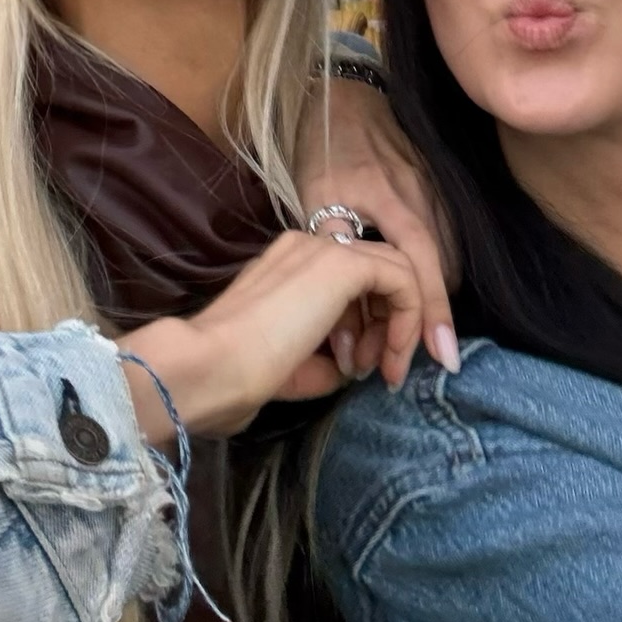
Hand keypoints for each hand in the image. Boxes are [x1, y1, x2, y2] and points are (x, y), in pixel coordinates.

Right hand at [119, 229, 424, 440]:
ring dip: (399, 325)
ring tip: (376, 370)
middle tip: (377, 372)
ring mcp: (325, 249)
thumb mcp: (290, 367)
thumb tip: (352, 368)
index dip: (366, 325)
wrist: (212, 366)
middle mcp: (308, 246)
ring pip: (395, 270)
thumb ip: (323, 360)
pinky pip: (403, 278)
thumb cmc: (236, 375)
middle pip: (377, 270)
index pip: (348, 280)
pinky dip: (409, 319)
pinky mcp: (344, 263)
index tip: (360, 370)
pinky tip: (390, 356)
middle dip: (389, 324)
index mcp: (288, 264)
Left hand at [295, 75, 459, 374]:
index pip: (423, 272)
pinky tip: (400, 288)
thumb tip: (343, 323)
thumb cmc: (322, 146)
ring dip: (425, 297)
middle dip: (427, 320)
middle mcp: (424, 200)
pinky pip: (440, 240)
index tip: (440, 359)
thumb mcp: (315, 197)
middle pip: (441, 273)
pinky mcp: (433, 188)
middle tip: (403, 358)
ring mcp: (434, 191)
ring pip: (444, 259)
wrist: (341, 94)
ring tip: (394, 330)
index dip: (431, 317)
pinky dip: (427, 271)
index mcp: (394, 203)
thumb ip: (334, 254)